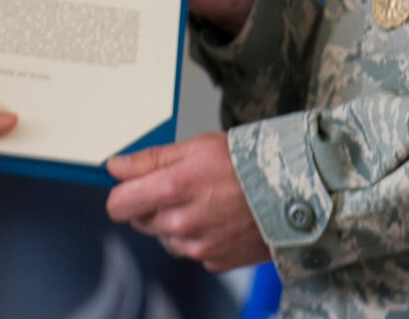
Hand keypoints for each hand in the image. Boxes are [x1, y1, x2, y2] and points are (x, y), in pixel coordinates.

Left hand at [106, 133, 270, 271]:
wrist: (292, 191)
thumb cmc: (247, 163)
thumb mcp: (197, 146)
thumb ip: (151, 159)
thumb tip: (115, 166)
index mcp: (170, 189)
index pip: (118, 204)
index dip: (123, 193)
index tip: (133, 186)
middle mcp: (180, 223)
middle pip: (141, 221)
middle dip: (152, 205)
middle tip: (182, 187)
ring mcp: (197, 246)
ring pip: (166, 237)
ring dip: (176, 223)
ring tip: (207, 202)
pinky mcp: (214, 261)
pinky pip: (193, 250)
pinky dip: (200, 237)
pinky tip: (220, 219)